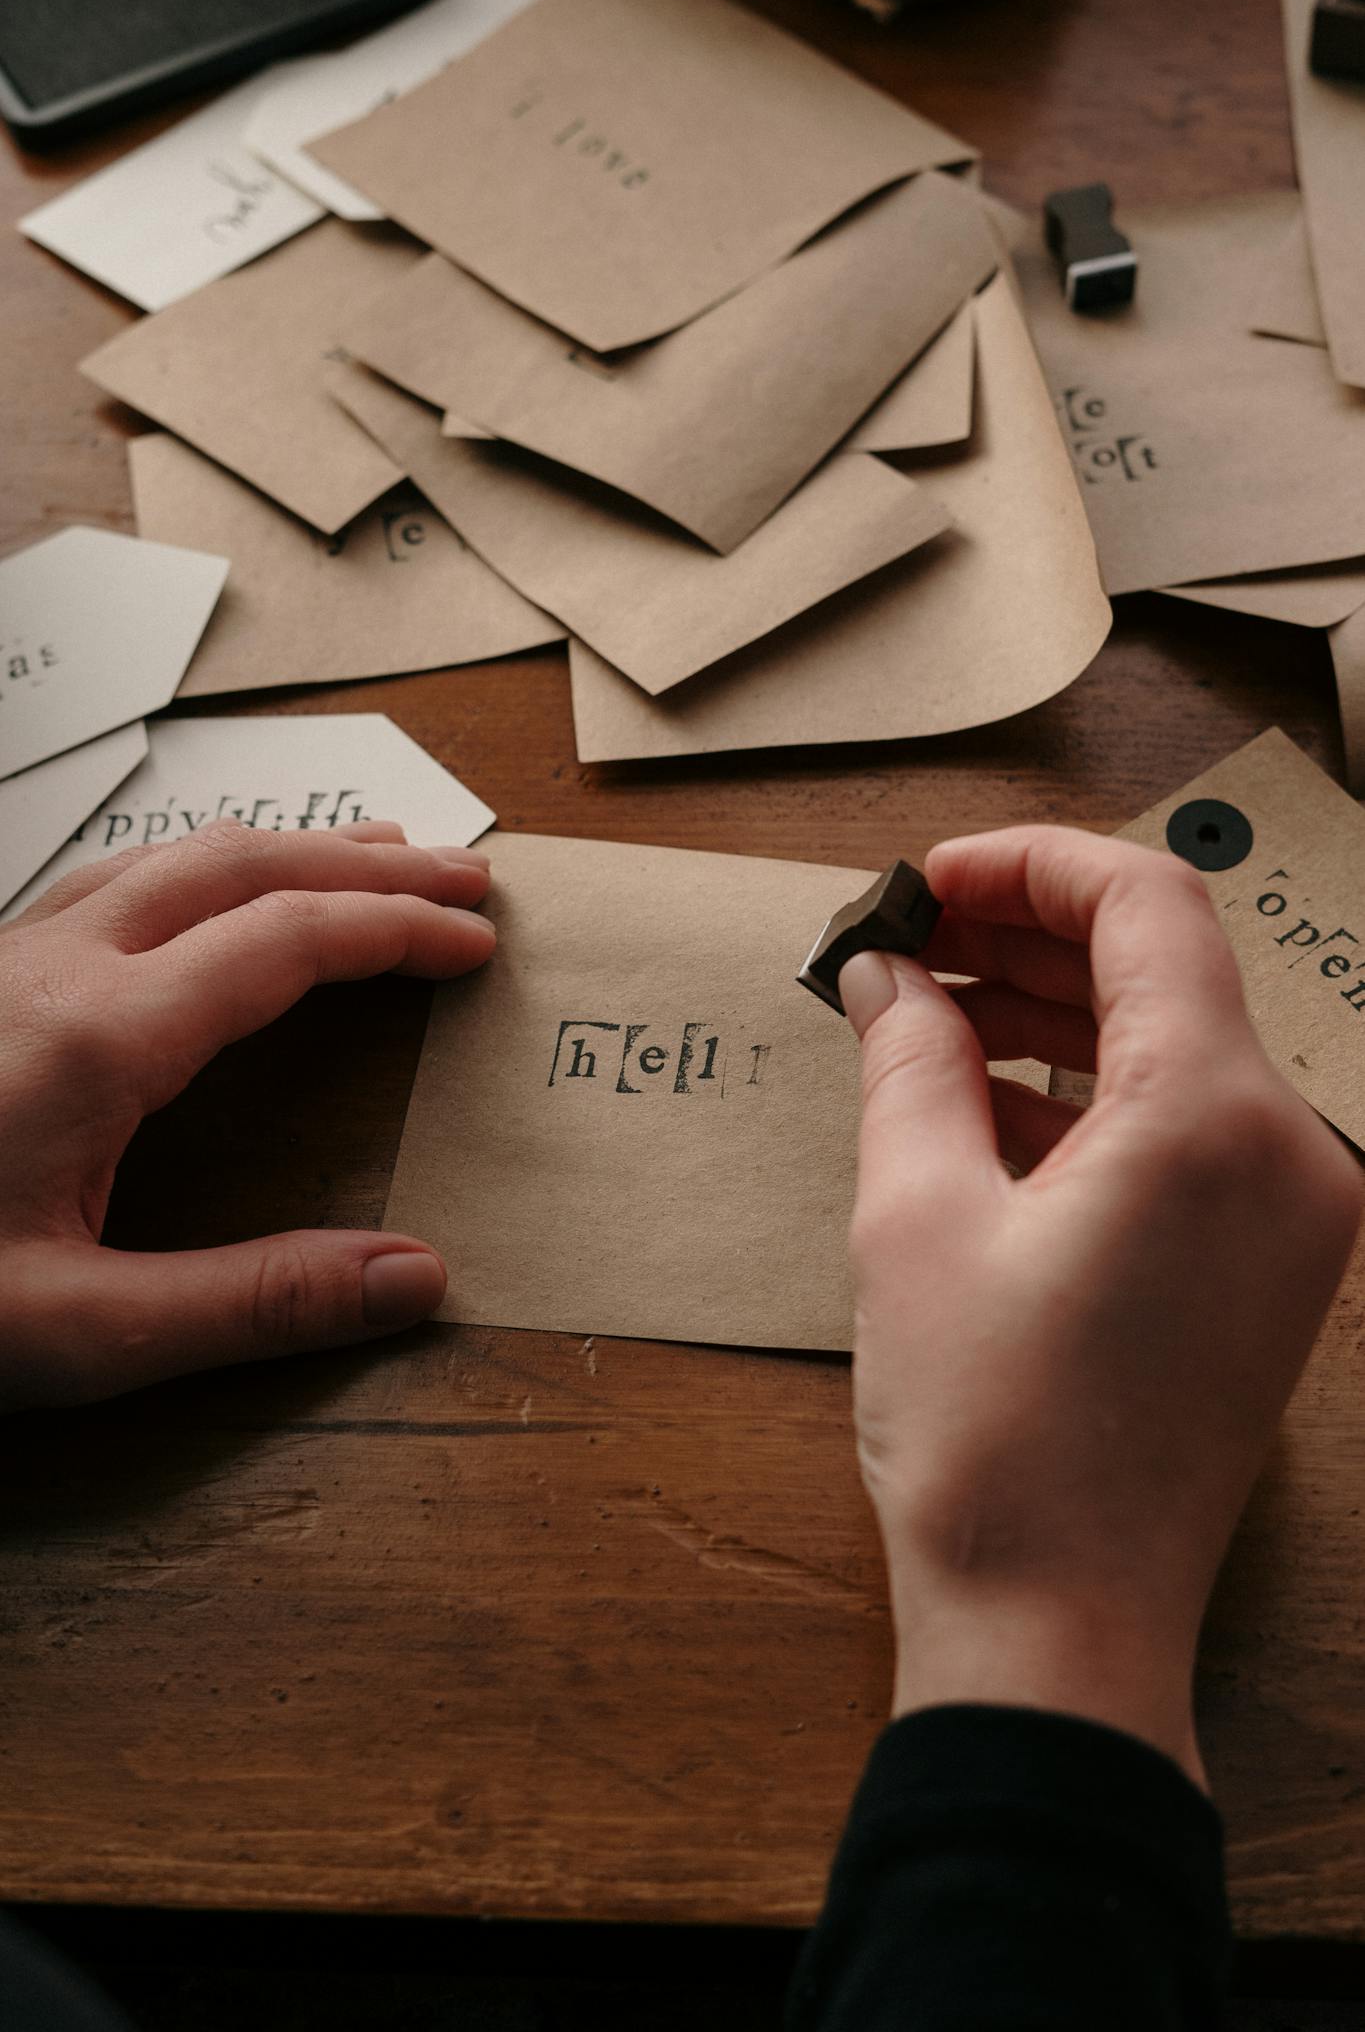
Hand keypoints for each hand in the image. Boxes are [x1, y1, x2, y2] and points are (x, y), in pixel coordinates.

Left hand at [0, 819, 494, 1410]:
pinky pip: (116, 880)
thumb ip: (256, 1303)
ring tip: (373, 863)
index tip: (477, 942)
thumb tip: (416, 1277)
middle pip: (242, 864)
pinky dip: (210, 870)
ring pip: (173, 855)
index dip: (397, 931)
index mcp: (100, 1038)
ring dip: (289, 849)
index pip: (287, 940)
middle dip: (368, 864)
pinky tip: (219, 903)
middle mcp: (54, 966)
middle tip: (466, 877)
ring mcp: (6, 956)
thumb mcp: (80, 1334)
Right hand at [840, 826, 1361, 1783]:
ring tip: (924, 1013)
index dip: (1026, 866)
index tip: (924, 881)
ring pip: (1174, 1047)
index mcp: (1212, 1117)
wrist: (1060, 1629)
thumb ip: (908, 1060)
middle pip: (1166, 969)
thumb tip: (888, 973)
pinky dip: (1088, 1098)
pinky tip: (980, 1103)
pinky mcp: (1269, 1268)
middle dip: (1028, 936)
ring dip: (1053, 1015)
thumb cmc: (990, 1439)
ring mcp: (1292, 1215)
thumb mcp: (914, 1216)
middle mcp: (1287, 1151)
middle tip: (906, 943)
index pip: (1146, 904)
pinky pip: (1185, 1131)